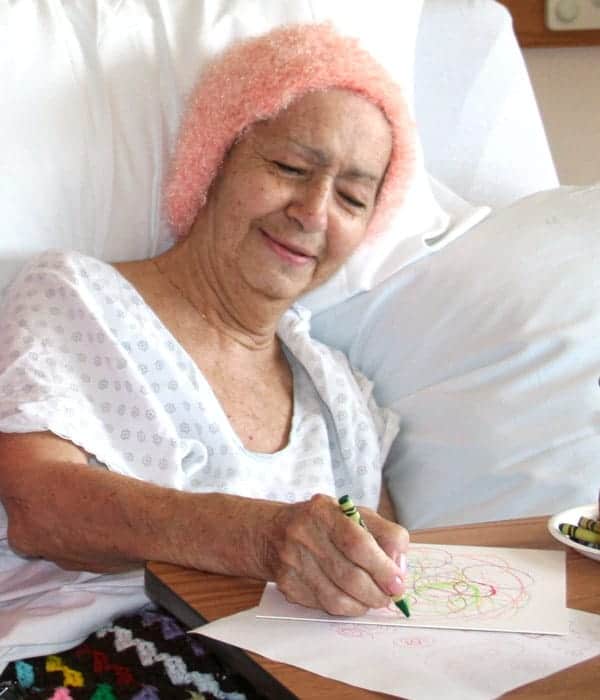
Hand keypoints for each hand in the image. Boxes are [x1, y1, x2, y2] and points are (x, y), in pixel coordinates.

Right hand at [262, 493, 408, 615]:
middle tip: (389, 597)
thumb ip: (384, 534)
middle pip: (348, 575)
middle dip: (376, 593)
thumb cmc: (324, 523)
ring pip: (335, 598)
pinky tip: (350, 599)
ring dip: (362, 605)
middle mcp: (304, 533)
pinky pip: (322, 606)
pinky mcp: (286, 584)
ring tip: (373, 600)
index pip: (357, 542)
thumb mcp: (354, 514)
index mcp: (324, 511)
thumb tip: (400, 566)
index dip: (381, 566)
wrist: (273, 531)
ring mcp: (292, 561)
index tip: (398, 582)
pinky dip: (344, 608)